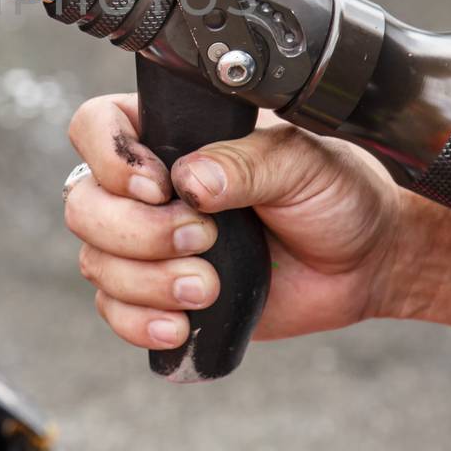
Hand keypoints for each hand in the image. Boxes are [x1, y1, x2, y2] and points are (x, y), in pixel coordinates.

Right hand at [65, 92, 419, 350]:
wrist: (365, 260)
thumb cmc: (336, 193)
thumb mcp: (300, 161)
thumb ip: (245, 163)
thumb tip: (192, 181)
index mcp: (172, 132)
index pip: (95, 126)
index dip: (110, 158)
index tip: (161, 185)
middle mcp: (148, 187)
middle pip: (84, 205)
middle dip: (137, 232)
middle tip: (203, 238)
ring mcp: (150, 243)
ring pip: (97, 262)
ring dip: (146, 283)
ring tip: (206, 287)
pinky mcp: (161, 294)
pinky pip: (115, 312)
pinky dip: (139, 323)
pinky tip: (181, 324)